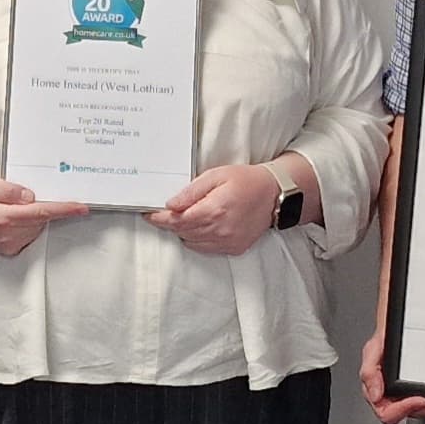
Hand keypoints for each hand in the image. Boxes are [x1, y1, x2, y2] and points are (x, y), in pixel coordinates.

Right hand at [0, 174, 86, 255]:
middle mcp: (6, 236)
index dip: (63, 210)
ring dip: (37, 215)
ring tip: (18, 204)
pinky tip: (16, 215)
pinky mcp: (7, 250)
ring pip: (36, 227)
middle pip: (41, 219)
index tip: (82, 207)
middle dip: (48, 207)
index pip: (40, 212)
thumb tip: (29, 196)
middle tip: (44, 192)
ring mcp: (6, 245)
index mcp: (1, 218)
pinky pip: (29, 235)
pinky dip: (29, 224)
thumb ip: (5, 189)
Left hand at [145, 164, 277, 255]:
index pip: (176, 220)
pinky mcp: (234, 248)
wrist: (275, 194)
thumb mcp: (216, 175)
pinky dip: (198, 239)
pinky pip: (206, 248)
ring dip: (184, 231)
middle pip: (182, 232)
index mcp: (213, 210)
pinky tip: (202, 226)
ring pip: (192, 242)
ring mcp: (228, 242)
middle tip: (164, 213)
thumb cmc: (246, 180)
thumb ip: (191, 191)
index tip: (149, 214)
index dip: (159, 219)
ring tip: (187, 216)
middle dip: (170, 223)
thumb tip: (170, 204)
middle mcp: (220, 230)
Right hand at [359, 317, 424, 423]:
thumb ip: (369, 373)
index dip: (404, 409)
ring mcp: (405, 396)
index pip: (387, 413)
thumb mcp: (371, 351)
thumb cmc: (383, 341)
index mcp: (377, 393)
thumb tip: (375, 396)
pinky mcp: (418, 391)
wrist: (397, 330)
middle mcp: (391, 397)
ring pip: (422, 412)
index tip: (420, 399)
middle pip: (409, 414)